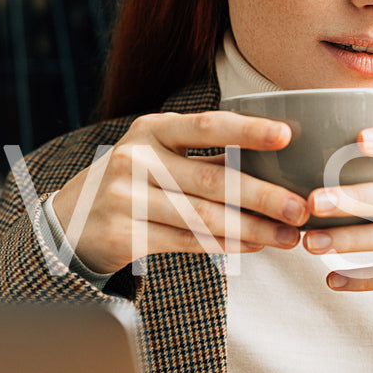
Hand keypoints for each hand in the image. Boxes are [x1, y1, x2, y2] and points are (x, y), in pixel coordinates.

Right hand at [52, 111, 309, 274]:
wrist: (71, 221)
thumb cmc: (134, 183)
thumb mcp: (158, 156)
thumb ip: (206, 157)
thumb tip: (278, 162)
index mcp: (152, 129)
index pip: (206, 125)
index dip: (247, 130)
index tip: (286, 135)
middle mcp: (137, 159)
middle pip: (212, 180)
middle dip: (264, 196)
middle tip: (301, 208)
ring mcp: (127, 197)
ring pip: (203, 216)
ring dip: (252, 229)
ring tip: (288, 237)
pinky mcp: (124, 233)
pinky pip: (185, 241)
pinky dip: (224, 245)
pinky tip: (253, 246)